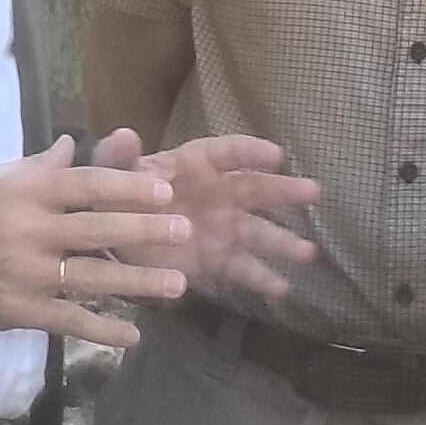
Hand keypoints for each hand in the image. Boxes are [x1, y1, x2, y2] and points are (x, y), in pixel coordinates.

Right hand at [0, 138, 191, 348]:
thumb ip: (39, 166)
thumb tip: (75, 146)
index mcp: (26, 192)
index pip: (86, 185)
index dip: (128, 188)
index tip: (164, 190)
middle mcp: (31, 230)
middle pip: (98, 229)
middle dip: (145, 231)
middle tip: (185, 231)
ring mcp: (27, 273)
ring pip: (92, 278)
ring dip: (138, 283)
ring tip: (177, 285)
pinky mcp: (20, 309)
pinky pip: (68, 321)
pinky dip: (101, 330)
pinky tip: (133, 337)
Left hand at [94, 128, 321, 301]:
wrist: (113, 234)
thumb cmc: (119, 192)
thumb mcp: (112, 171)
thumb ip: (119, 155)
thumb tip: (125, 134)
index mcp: (196, 164)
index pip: (228, 153)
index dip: (251, 152)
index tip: (276, 155)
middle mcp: (219, 193)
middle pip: (256, 190)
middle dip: (284, 192)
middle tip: (313, 192)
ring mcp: (222, 228)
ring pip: (258, 233)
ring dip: (283, 242)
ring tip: (308, 253)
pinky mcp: (216, 259)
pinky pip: (242, 269)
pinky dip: (261, 279)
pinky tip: (283, 289)